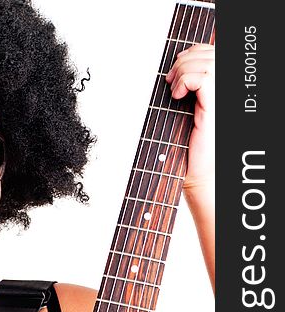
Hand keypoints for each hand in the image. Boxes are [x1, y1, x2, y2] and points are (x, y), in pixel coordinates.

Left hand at [166, 43, 214, 190]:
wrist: (199, 172)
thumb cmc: (193, 148)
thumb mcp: (189, 110)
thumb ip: (189, 87)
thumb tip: (177, 65)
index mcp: (221, 89)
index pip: (212, 53)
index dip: (192, 54)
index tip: (174, 73)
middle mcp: (225, 91)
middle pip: (210, 54)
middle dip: (185, 60)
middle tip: (171, 81)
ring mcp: (222, 98)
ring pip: (206, 63)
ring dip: (182, 72)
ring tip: (174, 90)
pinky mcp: (215, 107)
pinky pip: (202, 78)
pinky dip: (185, 81)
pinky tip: (177, 96)